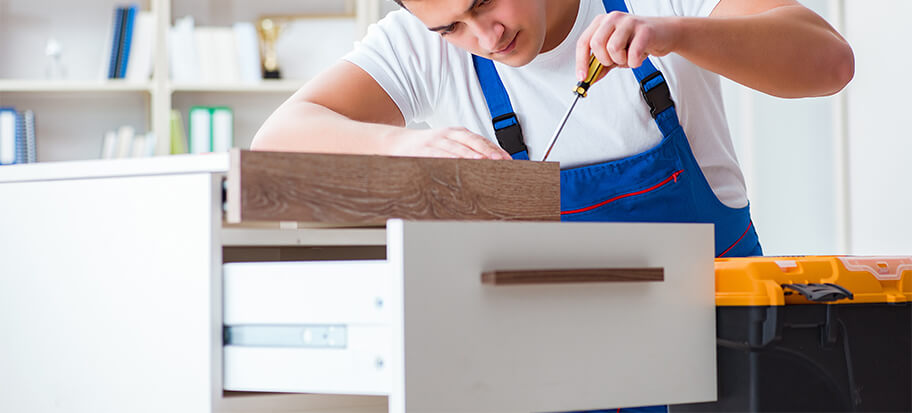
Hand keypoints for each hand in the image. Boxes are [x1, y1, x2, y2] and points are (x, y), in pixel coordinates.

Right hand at [387, 127, 511, 159]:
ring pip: (457, 148)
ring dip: (472, 156)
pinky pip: (439, 155)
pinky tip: (459, 166)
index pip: (480, 140)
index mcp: (457, 133)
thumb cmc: (426, 147)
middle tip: (501, 161)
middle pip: (472, 141)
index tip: (508, 160)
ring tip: (484, 163)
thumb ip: (465, 152)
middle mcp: (448, 134)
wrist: (398, 142)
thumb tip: (488, 165)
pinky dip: (450, 160)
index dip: (495, 149)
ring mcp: (436, 141)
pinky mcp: (424, 149)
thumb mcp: (447, 145)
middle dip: (488, 151)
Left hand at [575, 11, 676, 82]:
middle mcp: (613, 18)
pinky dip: (634, 62)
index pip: (584, 42)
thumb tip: (588, 78)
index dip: (581, 62)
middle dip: (604, 60)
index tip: (583, 77)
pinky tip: (639, 57)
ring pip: (613, 49)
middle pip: (596, 45)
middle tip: (615, 61)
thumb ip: (601, 64)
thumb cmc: (638, 41)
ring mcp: (628, 22)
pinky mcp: (644, 30)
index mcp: (602, 22)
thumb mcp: (616, 52)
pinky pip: (633, 53)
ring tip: (629, 56)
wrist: (665, 33)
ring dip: (621, 60)